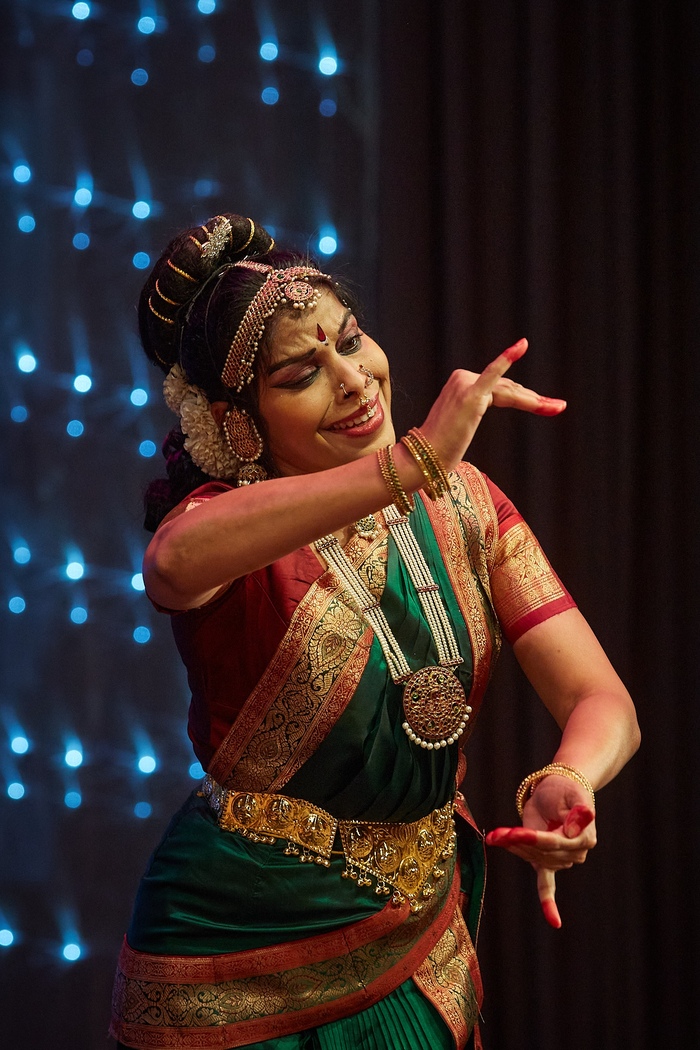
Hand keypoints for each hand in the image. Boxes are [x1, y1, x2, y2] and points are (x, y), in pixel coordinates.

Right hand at [419, 339, 565, 471]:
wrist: (425, 457)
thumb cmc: (442, 446)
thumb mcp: (463, 424)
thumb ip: (476, 409)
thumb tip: (490, 408)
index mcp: (462, 382)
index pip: (500, 387)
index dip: (524, 397)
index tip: (545, 405)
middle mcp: (463, 378)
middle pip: (507, 388)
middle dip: (534, 400)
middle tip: (558, 406)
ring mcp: (466, 384)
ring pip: (508, 392)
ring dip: (534, 401)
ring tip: (556, 406)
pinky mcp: (470, 394)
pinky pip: (492, 375)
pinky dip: (506, 359)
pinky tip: (521, 346)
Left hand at [485, 775, 595, 927]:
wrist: (560, 790)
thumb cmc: (566, 790)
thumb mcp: (573, 793)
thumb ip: (579, 809)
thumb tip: (578, 825)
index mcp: (584, 837)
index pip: (554, 842)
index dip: (533, 838)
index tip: (513, 832)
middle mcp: (575, 853)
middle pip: (541, 853)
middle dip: (517, 842)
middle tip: (495, 833)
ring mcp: (562, 859)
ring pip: (534, 859)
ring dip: (515, 848)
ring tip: (496, 835)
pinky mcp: (547, 860)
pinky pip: (549, 884)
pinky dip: (549, 902)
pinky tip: (554, 921)